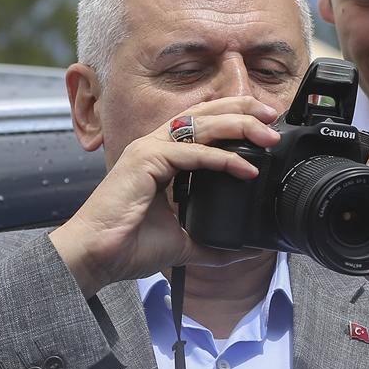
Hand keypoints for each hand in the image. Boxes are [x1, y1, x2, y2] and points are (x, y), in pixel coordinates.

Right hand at [50, 96, 280, 296]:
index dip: (235, 119)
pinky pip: (190, 152)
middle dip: (242, 112)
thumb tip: (242, 252)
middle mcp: (154, 145)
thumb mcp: (182, 243)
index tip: (266, 128)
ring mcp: (147, 150)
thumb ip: (211, 243)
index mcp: (162, 156)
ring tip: (267, 137)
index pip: (203, 125)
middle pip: (204, 113)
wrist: (95, 257)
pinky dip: (221, 158)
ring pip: (200, 125)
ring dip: (237, 127)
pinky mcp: (144, 161)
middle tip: (272, 119)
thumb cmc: (126, 246)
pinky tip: (245, 168)